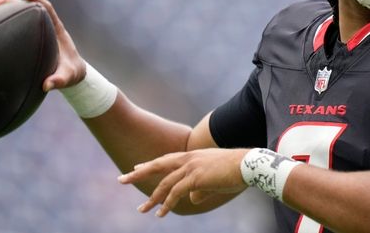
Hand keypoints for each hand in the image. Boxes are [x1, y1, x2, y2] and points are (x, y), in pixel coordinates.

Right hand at [0, 0, 86, 90]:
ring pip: (14, 18)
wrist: (71, 74)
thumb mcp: (68, 77)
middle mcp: (44, 27)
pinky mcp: (26, 39)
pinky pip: (11, 30)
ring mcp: (33, 31)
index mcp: (56, 31)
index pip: (47, 9)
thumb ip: (59, 80)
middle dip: (7, 4)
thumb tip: (46, 85)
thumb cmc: (70, 73)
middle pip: (24, 9)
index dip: (37, 0)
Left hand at [118, 148, 249, 216]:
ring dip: (153, 198)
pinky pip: (175, 193)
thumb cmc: (234, 171)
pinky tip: (161, 213)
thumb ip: (200, 189)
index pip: (166, 159)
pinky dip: (167, 204)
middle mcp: (188, 158)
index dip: (150, 164)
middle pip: (157, 166)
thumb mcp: (214, 180)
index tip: (136, 168)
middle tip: (121, 180)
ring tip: (142, 210)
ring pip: (165, 183)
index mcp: (192, 155)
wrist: (248, 165)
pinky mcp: (195, 178)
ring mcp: (190, 167)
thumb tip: (192, 200)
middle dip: (138, 173)